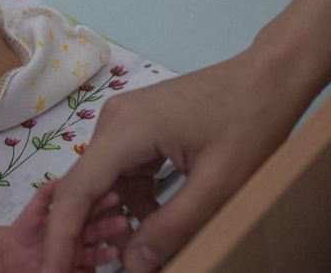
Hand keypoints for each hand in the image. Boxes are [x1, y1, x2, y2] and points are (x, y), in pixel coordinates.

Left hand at [0, 182, 126, 271]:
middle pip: (95, 231)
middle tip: (122, 222)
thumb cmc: (23, 231)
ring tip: (115, 249)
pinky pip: (85, 270)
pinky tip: (104, 262)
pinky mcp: (73, 269)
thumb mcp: (33, 211)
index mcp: (71, 220)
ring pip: (93, 253)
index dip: (101, 203)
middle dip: (109, 227)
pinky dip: (93, 268)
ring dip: (105, 252)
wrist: (10, 257)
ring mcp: (77, 256)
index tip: (115, 196)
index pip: (89, 211)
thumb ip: (44, 196)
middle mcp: (78, 238)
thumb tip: (57, 181)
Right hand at [43, 54, 300, 272]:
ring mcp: (125, 120)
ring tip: (141, 248)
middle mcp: (113, 121)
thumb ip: (172, 227)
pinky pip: (125, 169)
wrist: (270, 77)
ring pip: (106, 181)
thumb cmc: (250, 123)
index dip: (60, 237)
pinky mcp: (139, 124)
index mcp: (123, 131)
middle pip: (86, 186)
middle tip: (96, 267)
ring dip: (118, 216)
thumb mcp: (217, 185)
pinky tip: (157, 217)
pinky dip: (135, 198)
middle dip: (88, 231)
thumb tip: (132, 265)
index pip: (76, 191)